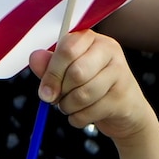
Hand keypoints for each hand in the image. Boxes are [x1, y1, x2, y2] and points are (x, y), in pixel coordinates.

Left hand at [27, 29, 154, 141]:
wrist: (123, 109)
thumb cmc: (88, 85)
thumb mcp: (64, 73)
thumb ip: (48, 66)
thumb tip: (34, 57)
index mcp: (91, 39)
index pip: (67, 48)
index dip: (52, 72)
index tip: (44, 90)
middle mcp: (109, 50)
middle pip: (76, 72)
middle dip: (60, 91)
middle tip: (55, 100)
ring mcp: (121, 73)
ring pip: (83, 94)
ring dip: (68, 107)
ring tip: (69, 107)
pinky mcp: (124, 97)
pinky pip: (92, 111)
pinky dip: (79, 118)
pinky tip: (82, 115)